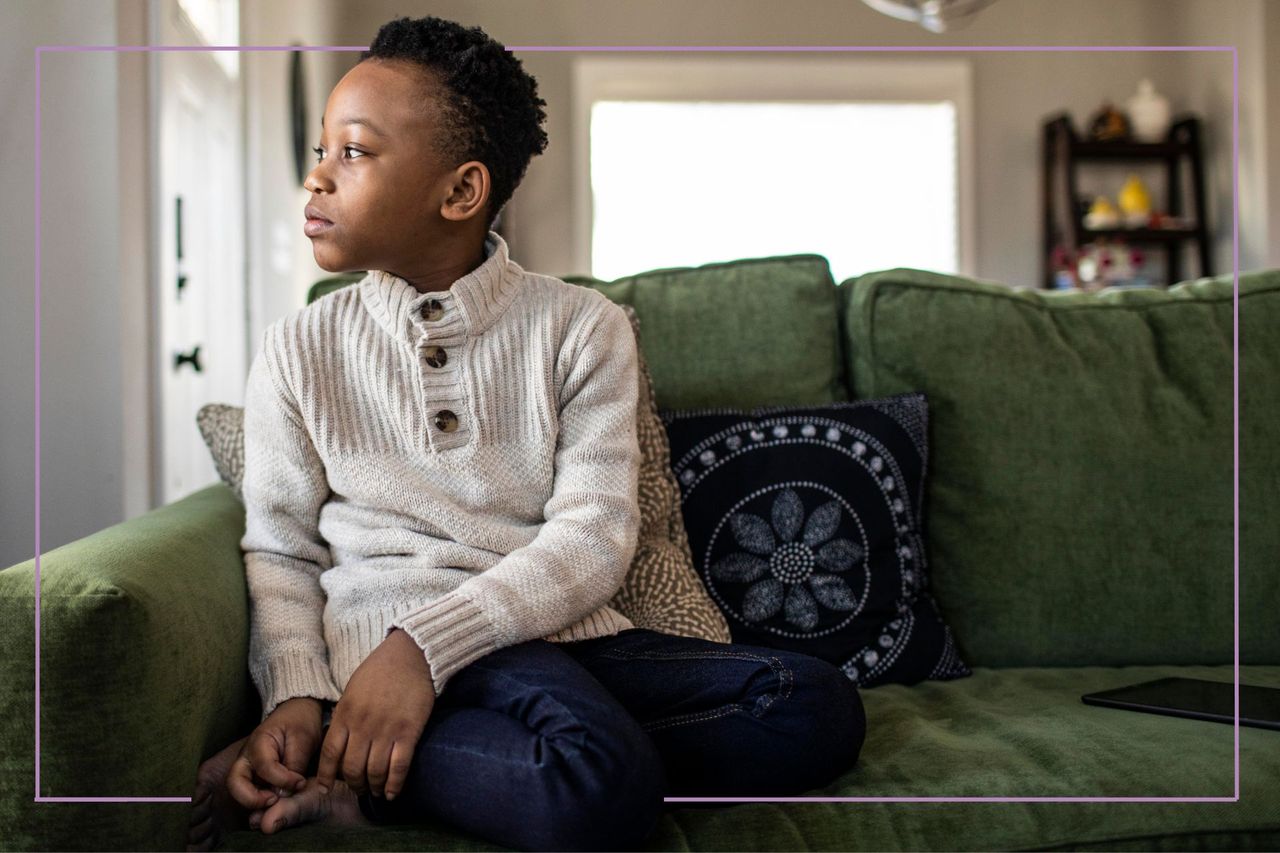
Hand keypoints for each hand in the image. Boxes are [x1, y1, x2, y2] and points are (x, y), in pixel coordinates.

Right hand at [227, 697, 323, 810]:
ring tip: (279, 803)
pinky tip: (279, 802)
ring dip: (255, 802)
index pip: (264, 767)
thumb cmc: (301, 722)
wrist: (297, 713)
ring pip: (239, 791)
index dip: (283, 780)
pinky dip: (260, 801)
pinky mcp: (253, 776)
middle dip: (252, 798)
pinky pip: (250, 792)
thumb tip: (285, 794)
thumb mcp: (304, 739)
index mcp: (259, 742)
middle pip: (235, 783)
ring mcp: (247, 767)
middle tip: (275, 800)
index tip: (301, 782)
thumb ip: (294, 765)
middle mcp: (246, 756)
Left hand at [316, 627, 435, 801]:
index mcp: (345, 714)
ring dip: (373, 787)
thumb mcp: (352, 690)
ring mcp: (386, 730)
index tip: (327, 788)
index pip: (329, 754)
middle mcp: (362, 725)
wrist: (410, 654)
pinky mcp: (408, 732)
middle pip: (351, 768)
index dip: (327, 776)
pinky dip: (394, 784)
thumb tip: (340, 741)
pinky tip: (391, 792)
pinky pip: (399, 766)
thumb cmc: (380, 670)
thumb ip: (344, 716)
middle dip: (354, 785)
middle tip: (358, 789)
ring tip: (375, 791)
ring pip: (374, 772)